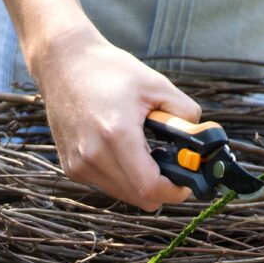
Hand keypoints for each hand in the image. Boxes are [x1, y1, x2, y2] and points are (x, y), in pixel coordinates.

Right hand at [28, 27, 199, 210]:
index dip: (175, 191)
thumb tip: (200, 142)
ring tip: (144, 151)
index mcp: (116, 134)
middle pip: (140, 198)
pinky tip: (121, 150)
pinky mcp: (72, 168)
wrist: (63, 64)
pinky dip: (122, 176)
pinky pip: (107, 185)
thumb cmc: (109, 70)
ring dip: (141, 182)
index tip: (186, 182)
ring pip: (124, 195)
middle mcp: (93, 156)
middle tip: (171, 165)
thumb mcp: (156, 85)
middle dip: (162, 187)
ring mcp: (79, 165)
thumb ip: (185, 114)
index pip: (150, 187)